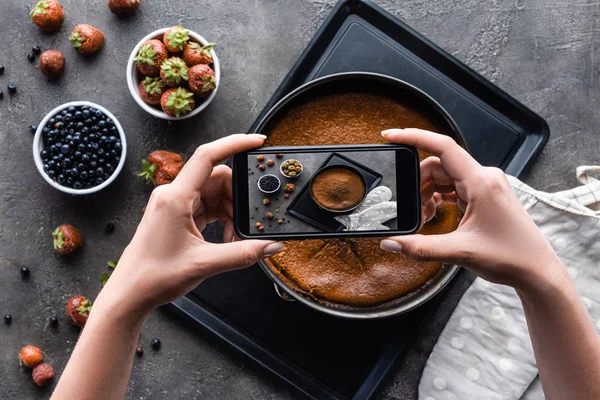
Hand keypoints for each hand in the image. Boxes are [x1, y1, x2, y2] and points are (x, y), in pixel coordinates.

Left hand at [97, 134, 282, 315]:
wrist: (130, 294)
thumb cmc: (154, 276)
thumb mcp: (205, 264)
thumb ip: (243, 253)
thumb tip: (271, 246)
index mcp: (175, 198)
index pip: (208, 156)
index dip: (235, 144)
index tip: (257, 142)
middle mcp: (172, 195)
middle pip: (216, 178)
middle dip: (237, 197)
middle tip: (247, 222)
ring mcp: (173, 204)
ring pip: (213, 193)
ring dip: (229, 211)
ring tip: (233, 238)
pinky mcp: (176, 215)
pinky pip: (205, 206)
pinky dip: (220, 219)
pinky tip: (225, 238)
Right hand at [380, 128, 563, 290]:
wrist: (537, 271)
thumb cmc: (511, 257)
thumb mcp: (460, 252)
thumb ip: (421, 247)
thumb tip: (391, 243)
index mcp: (481, 182)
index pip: (443, 147)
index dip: (414, 137)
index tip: (391, 136)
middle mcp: (484, 178)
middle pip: (438, 166)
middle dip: (418, 184)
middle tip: (410, 209)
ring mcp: (485, 186)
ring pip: (444, 177)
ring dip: (427, 193)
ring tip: (423, 216)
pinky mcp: (485, 196)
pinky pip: (453, 188)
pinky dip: (438, 198)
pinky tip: (433, 215)